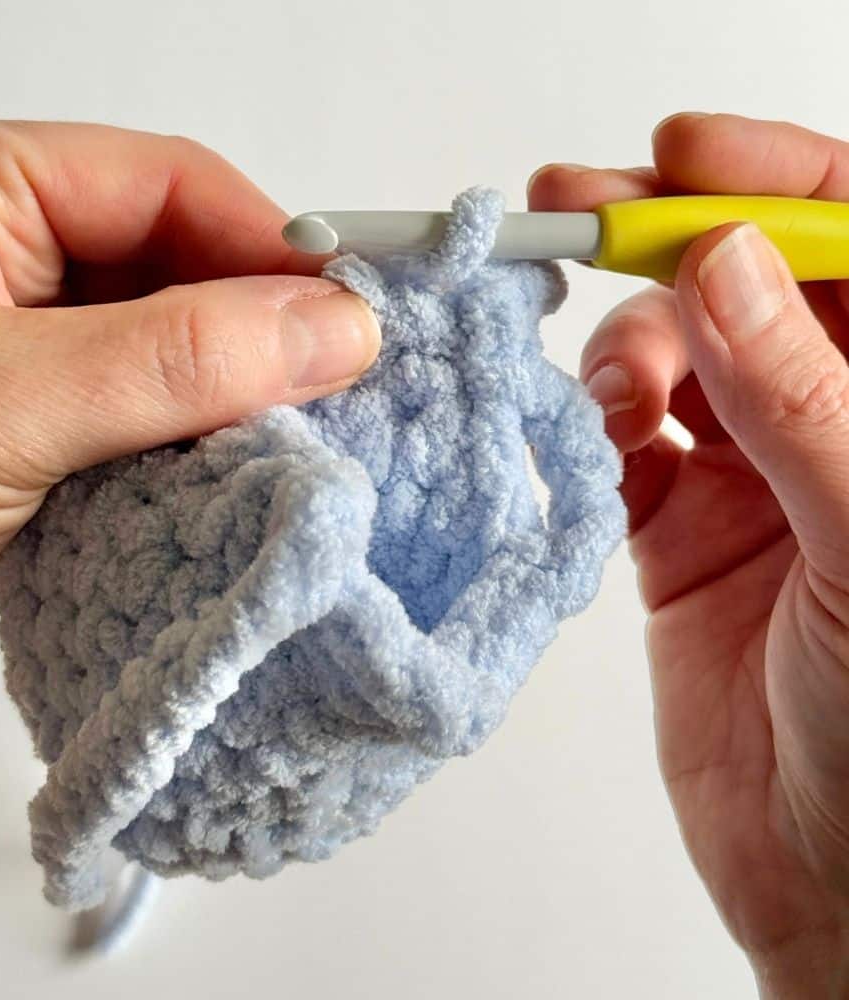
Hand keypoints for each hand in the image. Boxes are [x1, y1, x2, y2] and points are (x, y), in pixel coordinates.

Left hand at [0, 116, 380, 717]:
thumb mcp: (3, 402)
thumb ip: (177, 360)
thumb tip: (329, 328)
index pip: (164, 185)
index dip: (266, 245)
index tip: (345, 316)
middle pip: (173, 261)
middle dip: (254, 326)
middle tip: (333, 388)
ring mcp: (9, 345)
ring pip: (161, 345)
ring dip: (223, 395)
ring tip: (289, 440)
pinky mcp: (21, 425)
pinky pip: (134, 414)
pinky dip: (184, 445)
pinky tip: (219, 478)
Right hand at [531, 113, 848, 995]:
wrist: (830, 887)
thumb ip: (798, 399)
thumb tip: (722, 266)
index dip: (777, 188)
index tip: (685, 161)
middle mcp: (836, 428)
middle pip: (749, 289)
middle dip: (669, 240)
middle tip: (582, 212)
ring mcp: (756, 480)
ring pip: (676, 359)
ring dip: (628, 341)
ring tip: (607, 368)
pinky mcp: (681, 537)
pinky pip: (625, 447)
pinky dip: (595, 424)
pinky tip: (588, 425)